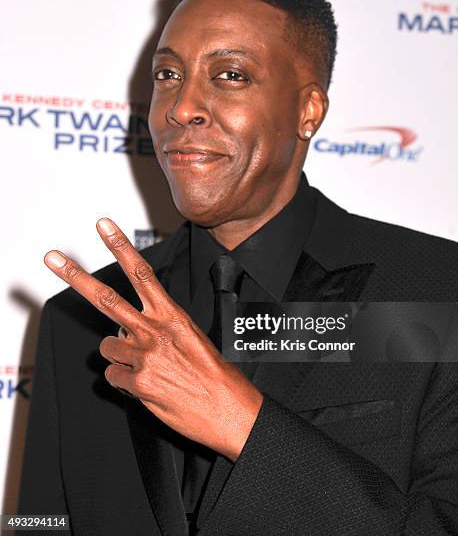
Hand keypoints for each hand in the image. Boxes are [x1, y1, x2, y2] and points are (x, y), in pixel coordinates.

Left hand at [44, 217, 262, 461]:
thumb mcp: (192, 337)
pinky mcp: (138, 383)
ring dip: (119, 355)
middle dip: (75, 276)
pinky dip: (124, 381)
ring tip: (144, 365)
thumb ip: (157, 326)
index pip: (141, 273)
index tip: (104, 227)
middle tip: (52, 257)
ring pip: (107, 346)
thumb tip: (126, 328)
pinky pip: (113, 377)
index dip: (120, 247)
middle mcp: (154, 331)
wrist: (228, 408)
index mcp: (171, 315)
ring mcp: (144, 356)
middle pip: (106, 298)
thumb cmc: (214, 373)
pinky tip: (144, 384)